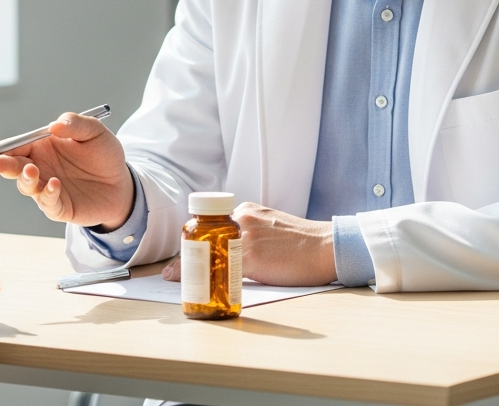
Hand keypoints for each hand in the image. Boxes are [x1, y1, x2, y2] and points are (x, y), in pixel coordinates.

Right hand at [0, 112, 133, 228]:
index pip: (16, 145)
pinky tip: (55, 185)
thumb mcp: (94, 131)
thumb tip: (54, 125)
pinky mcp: (59, 206)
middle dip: (2, 165)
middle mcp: (40, 167)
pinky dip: (48, 194)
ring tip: (32, 170)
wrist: (123, 182)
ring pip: (26, 186)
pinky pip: (47, 203)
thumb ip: (75, 124)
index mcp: (42, 146)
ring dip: (25, 178)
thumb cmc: (104, 153)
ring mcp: (47, 187)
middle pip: (14, 166)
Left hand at [161, 203, 336, 285]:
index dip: (192, 243)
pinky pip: (222, 269)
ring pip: (207, 253)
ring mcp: (244, 237)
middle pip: (202, 237)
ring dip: (190, 268)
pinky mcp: (252, 257)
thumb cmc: (302, 241)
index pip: (208, 224)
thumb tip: (231, 248)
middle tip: (172, 273)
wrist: (326, 246)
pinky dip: (207, 279)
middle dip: (185, 256)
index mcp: (244, 210)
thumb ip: (249, 230)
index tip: (182, 256)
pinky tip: (198, 288)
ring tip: (176, 280)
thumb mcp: (270, 224)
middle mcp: (240, 218)